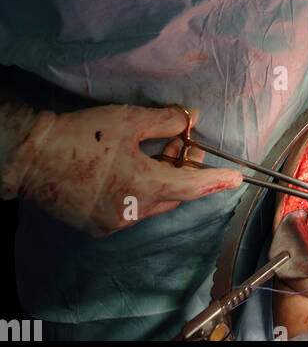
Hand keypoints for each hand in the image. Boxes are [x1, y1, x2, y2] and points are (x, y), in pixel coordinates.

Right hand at [1, 104, 243, 238]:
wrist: (34, 157)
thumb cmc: (83, 136)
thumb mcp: (129, 120)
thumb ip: (165, 122)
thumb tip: (188, 122)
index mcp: (143, 185)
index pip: (190, 187)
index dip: (215, 182)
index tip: (235, 181)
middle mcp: (131, 212)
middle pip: (171, 196)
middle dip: (182, 173)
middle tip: (181, 147)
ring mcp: (112, 223)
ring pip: (150, 205)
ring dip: (159, 183)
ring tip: (151, 155)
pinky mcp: (95, 227)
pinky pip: (128, 212)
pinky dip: (136, 194)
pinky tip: (126, 172)